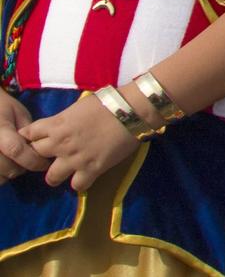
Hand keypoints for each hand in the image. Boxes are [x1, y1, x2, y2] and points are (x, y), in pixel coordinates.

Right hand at [0, 89, 50, 181]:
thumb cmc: (3, 108)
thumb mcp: (19, 114)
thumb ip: (28, 132)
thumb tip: (41, 149)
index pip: (16, 150)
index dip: (34, 160)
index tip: (46, 163)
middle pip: (7, 168)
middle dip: (23, 168)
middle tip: (30, 162)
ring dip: (10, 174)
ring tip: (14, 163)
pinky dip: (1, 176)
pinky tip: (4, 167)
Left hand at [22, 89, 144, 190]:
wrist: (132, 110)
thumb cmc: (108, 101)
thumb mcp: (78, 106)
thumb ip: (64, 119)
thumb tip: (60, 126)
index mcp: (56, 125)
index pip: (28, 134)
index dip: (33, 136)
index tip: (39, 138)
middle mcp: (60, 144)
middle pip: (35, 156)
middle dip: (42, 155)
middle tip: (53, 153)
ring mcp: (75, 159)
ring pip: (51, 177)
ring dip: (57, 174)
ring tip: (67, 170)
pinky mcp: (92, 169)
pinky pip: (77, 185)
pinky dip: (81, 181)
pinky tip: (86, 174)